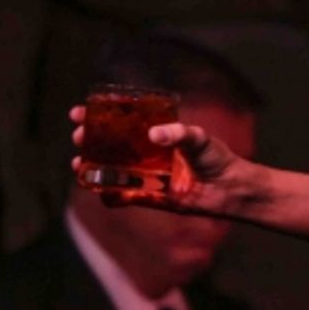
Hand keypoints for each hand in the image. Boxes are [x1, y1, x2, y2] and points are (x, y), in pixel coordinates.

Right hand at [68, 107, 248, 218]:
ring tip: (78, 161)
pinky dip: (109, 194)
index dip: (100, 116)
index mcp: (155, 133)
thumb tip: (154, 135)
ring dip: (91, 165)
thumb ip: (179, 134)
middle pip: (110, 144)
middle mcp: (146, 153)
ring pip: (110, 169)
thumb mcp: (199, 138)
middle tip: (79, 135)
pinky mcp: (149, 197)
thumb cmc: (216, 157)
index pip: (122, 121)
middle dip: (90, 138)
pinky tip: (97, 189)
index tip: (80, 112)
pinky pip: (123, 197)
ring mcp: (145, 175)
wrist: (229, 188)